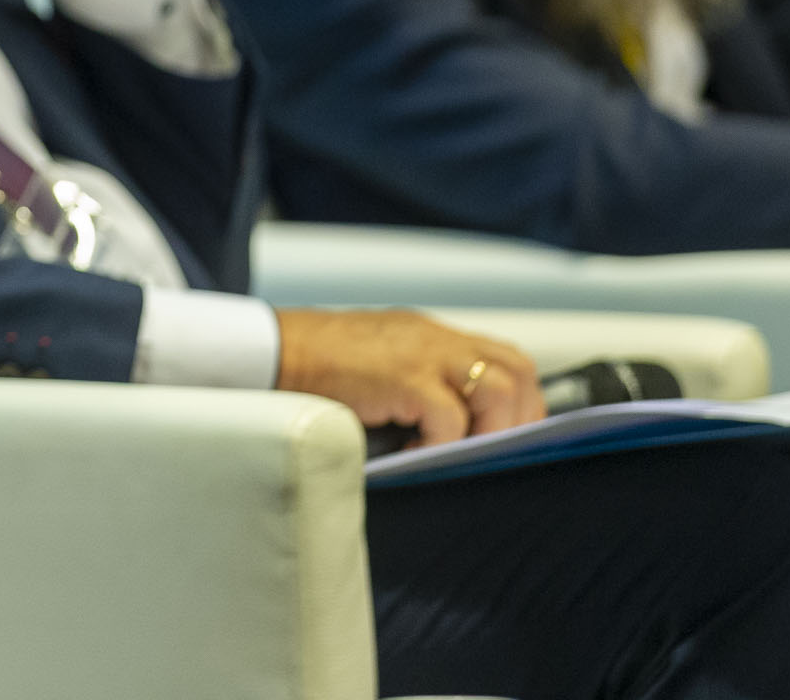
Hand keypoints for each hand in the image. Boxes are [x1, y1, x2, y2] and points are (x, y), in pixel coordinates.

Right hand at [274, 308, 543, 444]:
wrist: (270, 350)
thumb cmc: (314, 367)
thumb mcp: (378, 365)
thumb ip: (416, 383)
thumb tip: (451, 435)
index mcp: (430, 336)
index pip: (505, 359)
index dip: (518, 402)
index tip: (503, 436)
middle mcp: (435, 338)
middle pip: (518, 370)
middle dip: (518, 417)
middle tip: (488, 450)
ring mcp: (423, 353)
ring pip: (499, 389)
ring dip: (488, 431)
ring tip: (457, 454)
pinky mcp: (404, 377)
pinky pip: (450, 418)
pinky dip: (441, 445)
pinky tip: (412, 454)